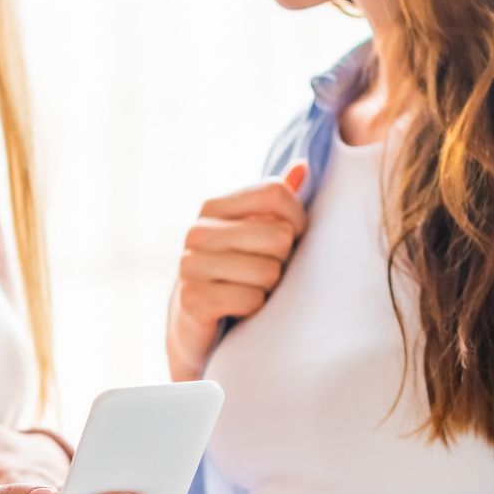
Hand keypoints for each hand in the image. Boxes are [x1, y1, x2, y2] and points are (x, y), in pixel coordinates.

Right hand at [166, 161, 308, 380]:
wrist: (196, 327)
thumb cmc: (236, 274)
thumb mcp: (255, 234)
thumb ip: (276, 203)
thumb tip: (304, 166)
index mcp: (212, 207)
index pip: (275, 193)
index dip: (297, 219)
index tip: (292, 239)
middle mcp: (196, 232)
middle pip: (278, 235)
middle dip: (282, 260)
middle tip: (264, 272)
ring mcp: (190, 266)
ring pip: (267, 271)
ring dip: (268, 288)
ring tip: (250, 289)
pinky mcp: (193, 300)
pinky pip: (251, 299)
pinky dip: (254, 308)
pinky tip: (239, 309)